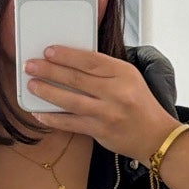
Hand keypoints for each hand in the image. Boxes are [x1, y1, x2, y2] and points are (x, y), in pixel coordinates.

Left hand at [23, 46, 176, 165]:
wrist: (156, 136)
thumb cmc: (140, 105)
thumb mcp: (129, 78)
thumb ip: (104, 71)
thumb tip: (70, 63)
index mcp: (124, 73)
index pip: (90, 59)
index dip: (66, 55)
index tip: (48, 51)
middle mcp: (116, 92)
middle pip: (76, 78)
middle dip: (49, 70)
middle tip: (31, 66)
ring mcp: (108, 113)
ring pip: (70, 100)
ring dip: (47, 92)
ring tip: (31, 85)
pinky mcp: (100, 131)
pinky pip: (71, 123)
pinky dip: (53, 118)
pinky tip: (39, 114)